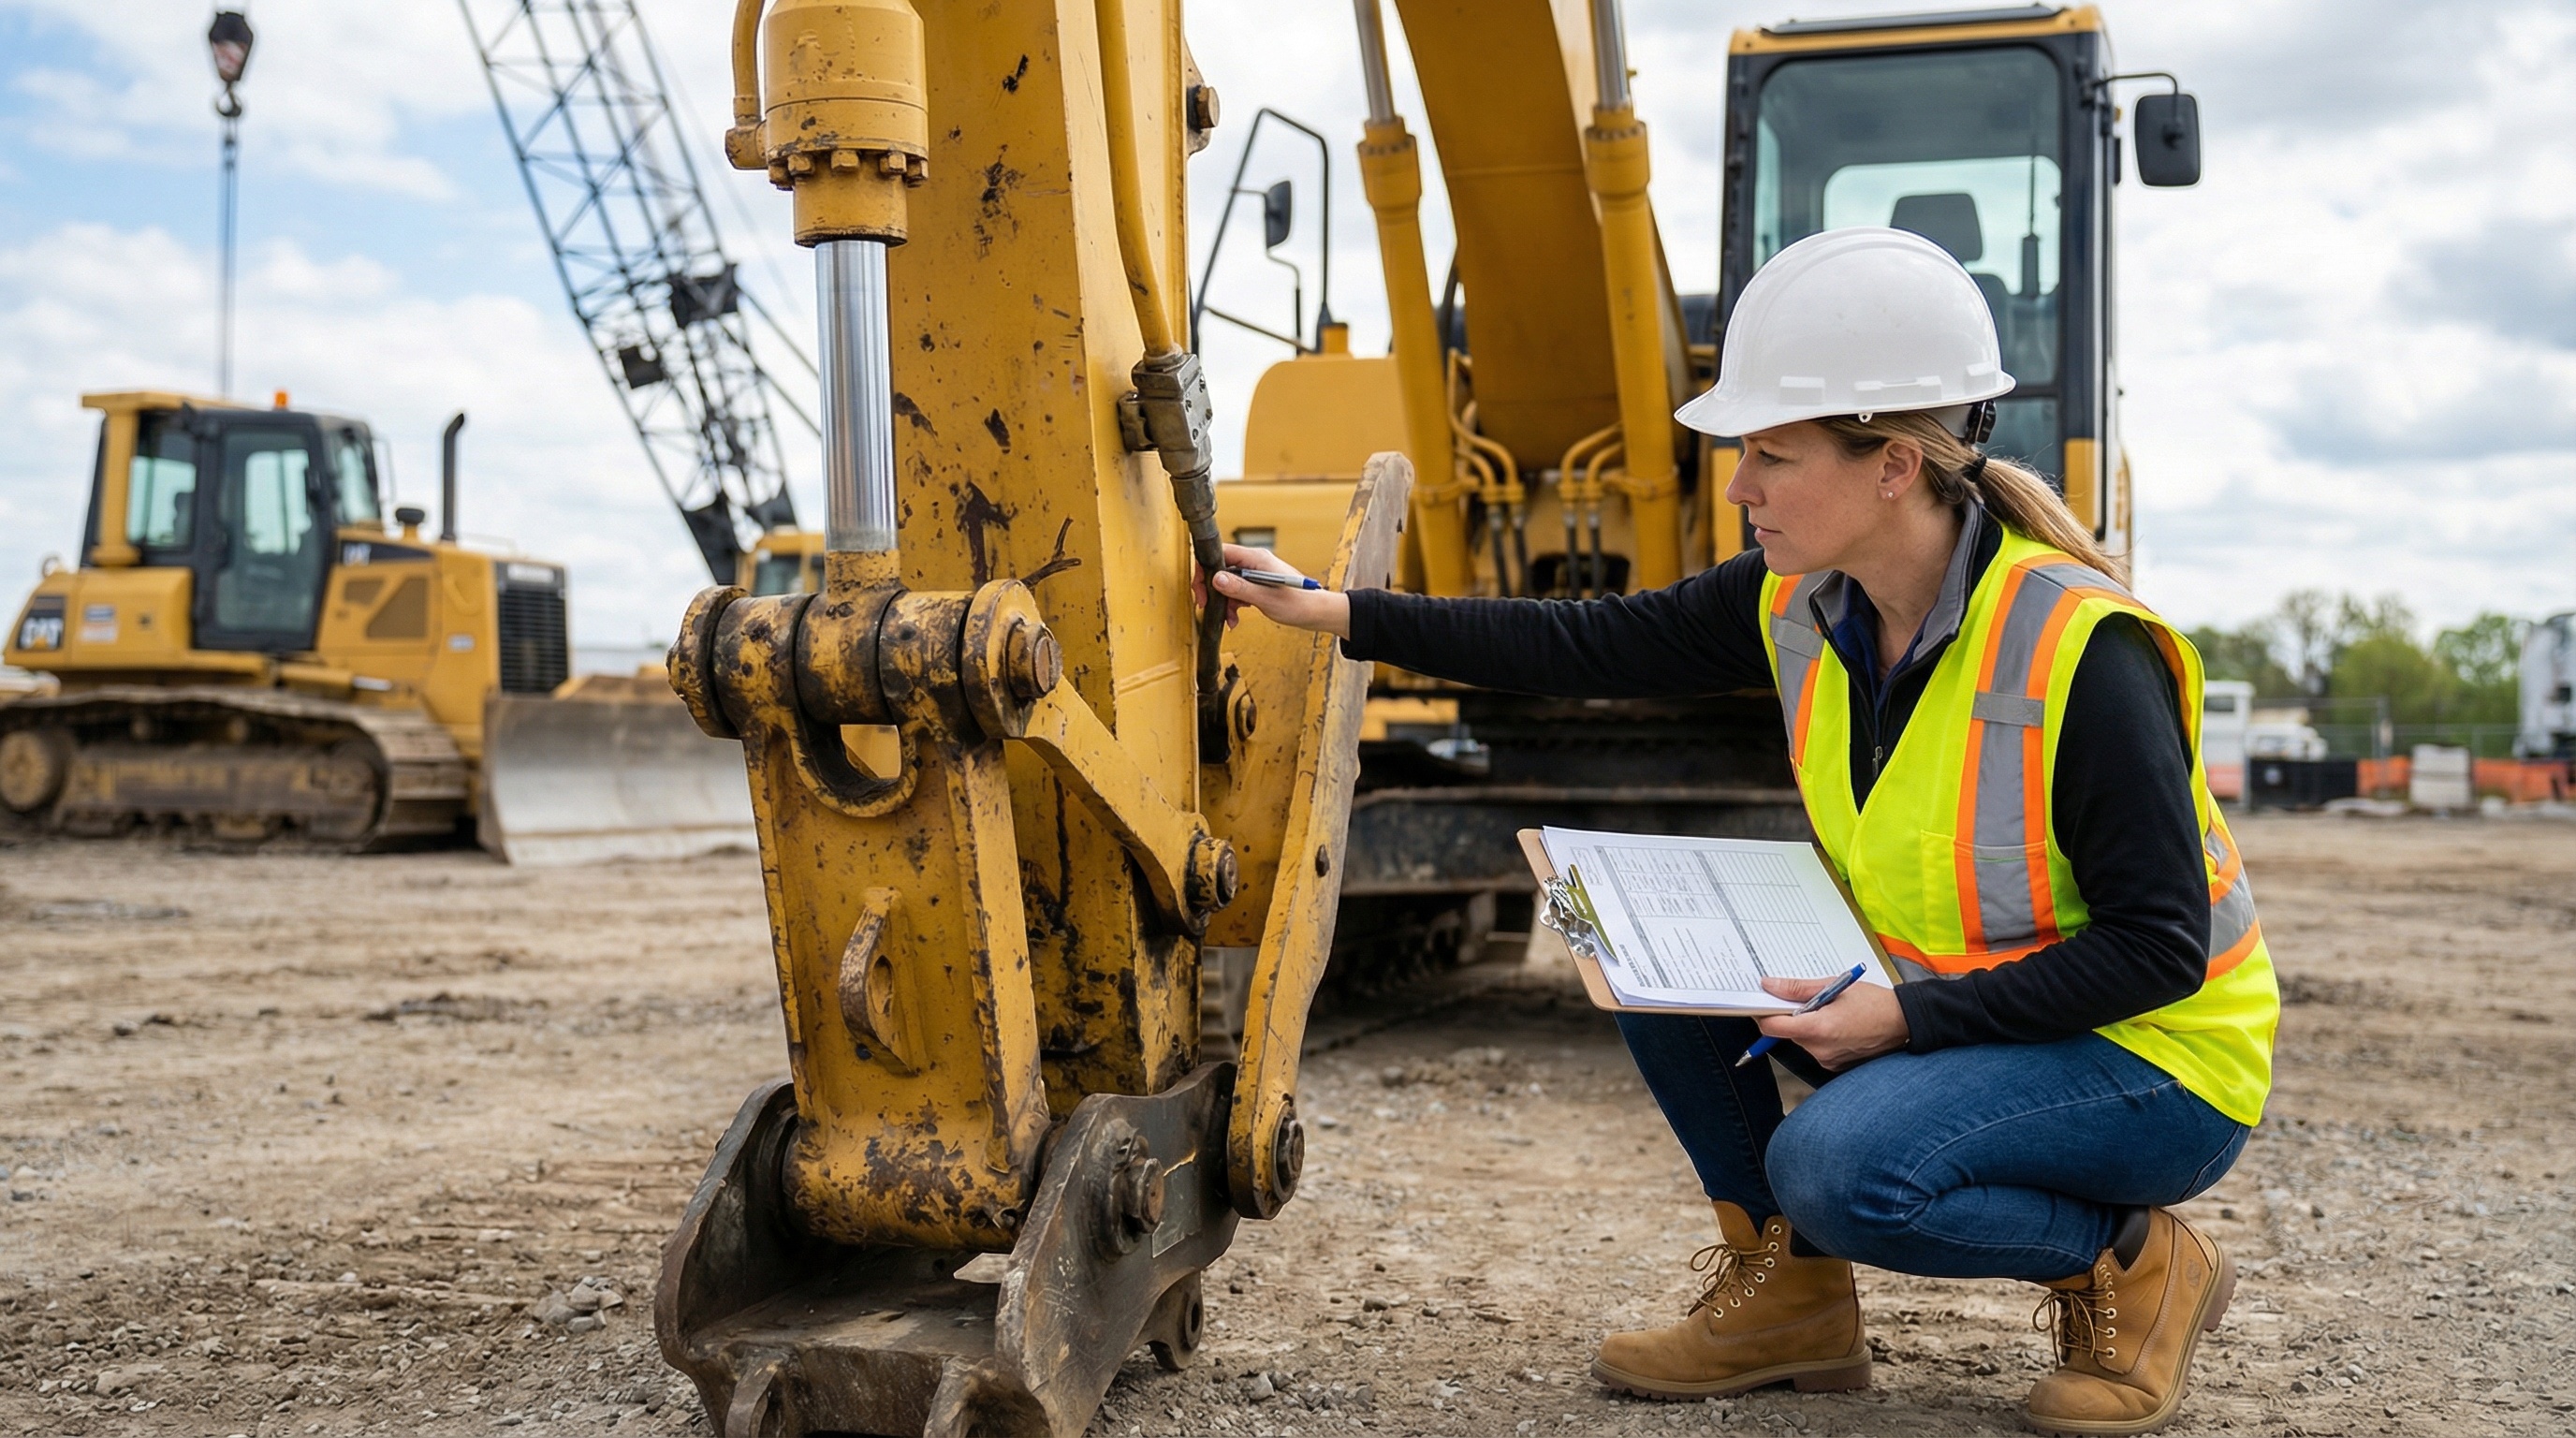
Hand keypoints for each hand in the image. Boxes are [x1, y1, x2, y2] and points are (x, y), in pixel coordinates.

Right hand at [1198, 543, 1351, 638]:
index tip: (1201, 589)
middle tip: (1208, 606)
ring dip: (1224, 601)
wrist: (1316, 612)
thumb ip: (1240, 588)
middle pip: (1220, 568)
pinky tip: (1235, 618)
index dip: (1205, 569)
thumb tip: (1216, 579)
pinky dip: (1233, 604)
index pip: (1220, 553)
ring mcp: (1256, 573)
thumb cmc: (1298, 603)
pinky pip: (1237, 590)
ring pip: (1228, 582)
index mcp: (1256, 558)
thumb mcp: (1265, 598)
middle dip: (1212, 589)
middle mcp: (1254, 562)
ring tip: (1229, 619)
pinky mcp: (1258, 584)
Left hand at [1754, 975, 1907, 1071]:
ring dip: (1808, 1025)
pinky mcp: (1835, 1066)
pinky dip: (1821, 1036)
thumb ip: (1798, 988)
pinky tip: (1838, 1025)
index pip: (1773, 1027)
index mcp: (1818, 1029)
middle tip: (1811, 999)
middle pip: (1788, 1032)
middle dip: (1792, 1015)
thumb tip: (1770, 986)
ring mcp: (1828, 1061)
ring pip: (1802, 1040)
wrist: (1905, 1023)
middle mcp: (1821, 1050)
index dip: (1764, 1013)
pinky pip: (1816, 1049)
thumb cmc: (1875, 1003)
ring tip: (1831, 1011)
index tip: (1766, 1002)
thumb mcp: (1834, 986)